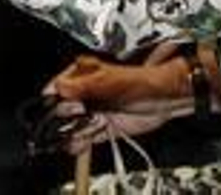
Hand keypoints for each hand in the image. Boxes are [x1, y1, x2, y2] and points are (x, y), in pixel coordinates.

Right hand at [47, 45, 192, 154]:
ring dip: (73, 132)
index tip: (67, 105)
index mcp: (80, 75)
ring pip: (69, 127)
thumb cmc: (140, 82)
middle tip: (82, 114)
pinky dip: (79, 145)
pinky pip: (82, 140)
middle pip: (60, 110)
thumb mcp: (111, 80)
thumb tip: (60, 88)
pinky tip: (80, 145)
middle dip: (67, 117)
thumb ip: (85, 85)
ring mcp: (90, 113)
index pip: (56, 88)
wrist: (164, 100)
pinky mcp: (99, 130)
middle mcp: (82, 94)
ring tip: (86, 130)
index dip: (57, 99)